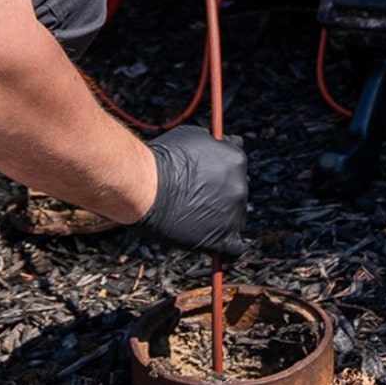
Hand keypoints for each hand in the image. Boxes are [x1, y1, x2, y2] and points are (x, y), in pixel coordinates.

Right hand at [138, 126, 247, 258]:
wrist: (145, 186)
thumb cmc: (162, 158)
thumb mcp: (192, 135)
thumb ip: (212, 143)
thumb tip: (219, 144)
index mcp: (236, 159)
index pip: (236, 165)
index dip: (220, 169)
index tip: (208, 175)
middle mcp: (240, 187)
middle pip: (236, 191)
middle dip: (220, 192)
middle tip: (196, 195)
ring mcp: (233, 215)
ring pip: (234, 218)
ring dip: (220, 217)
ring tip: (193, 216)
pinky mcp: (221, 240)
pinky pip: (233, 249)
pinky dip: (224, 246)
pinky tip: (211, 241)